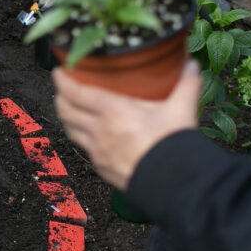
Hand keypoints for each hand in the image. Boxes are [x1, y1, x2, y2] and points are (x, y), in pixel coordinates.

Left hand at [52, 61, 201, 189]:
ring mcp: (97, 151)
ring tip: (72, 109)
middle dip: (60, 97)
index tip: (58, 71)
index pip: (75, 92)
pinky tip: (90, 135)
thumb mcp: (182, 109)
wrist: (174, 185)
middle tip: (64, 88)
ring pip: (71, 130)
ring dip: (67, 118)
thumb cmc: (173, 146)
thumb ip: (187, 84)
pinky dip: (82, 138)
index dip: (62, 80)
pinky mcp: (101, 167)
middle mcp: (99, 130)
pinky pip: (84, 149)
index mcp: (112, 111)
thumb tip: (192, 65)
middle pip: (66, 111)